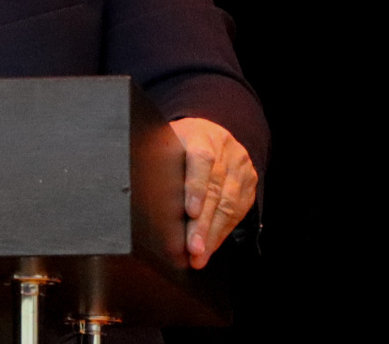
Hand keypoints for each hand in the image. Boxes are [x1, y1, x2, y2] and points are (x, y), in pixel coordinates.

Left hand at [169, 117, 256, 268]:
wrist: (210, 132)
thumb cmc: (178, 142)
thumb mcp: (166, 142)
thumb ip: (158, 163)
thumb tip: (139, 195)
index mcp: (200, 136)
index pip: (200, 160)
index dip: (195, 187)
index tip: (190, 212)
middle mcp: (225, 150)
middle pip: (215, 189)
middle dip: (203, 223)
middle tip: (192, 249)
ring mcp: (241, 166)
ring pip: (230, 204)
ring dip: (213, 234)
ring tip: (199, 256)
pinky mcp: (249, 182)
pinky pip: (239, 211)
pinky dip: (222, 232)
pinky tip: (210, 247)